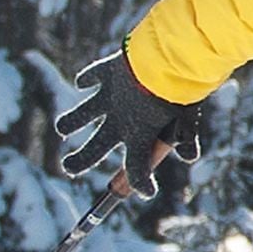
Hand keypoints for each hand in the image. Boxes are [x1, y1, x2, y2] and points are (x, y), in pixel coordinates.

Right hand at [54, 49, 208, 182]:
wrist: (167, 59)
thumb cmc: (181, 91)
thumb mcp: (188, 118)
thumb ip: (185, 139)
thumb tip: (189, 157)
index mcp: (139, 137)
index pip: (136, 171)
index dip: (141, 184)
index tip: (147, 191)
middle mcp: (118, 121)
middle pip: (93, 150)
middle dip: (78, 161)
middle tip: (69, 168)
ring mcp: (109, 98)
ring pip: (81, 115)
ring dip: (70, 123)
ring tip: (63, 129)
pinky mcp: (107, 73)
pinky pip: (90, 77)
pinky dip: (86, 79)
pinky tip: (81, 83)